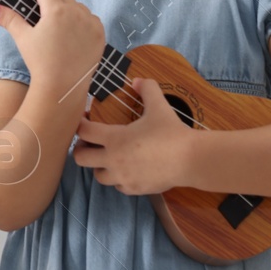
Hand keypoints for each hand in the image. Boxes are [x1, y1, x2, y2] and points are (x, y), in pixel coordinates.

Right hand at [0, 0, 106, 105]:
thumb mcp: (23, 38)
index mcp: (56, 9)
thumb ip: (9, 19)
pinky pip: (91, 20)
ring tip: (58, 22)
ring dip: (68, 9)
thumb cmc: (40, 62)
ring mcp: (90, 23)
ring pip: (77, 7)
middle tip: (41, 11)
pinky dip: (83, 21)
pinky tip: (74, 32)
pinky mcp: (100, 35)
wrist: (62, 87)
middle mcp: (76, 12)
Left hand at [71, 77, 196, 194]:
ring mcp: (122, 177)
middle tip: (89, 143)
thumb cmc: (172, 132)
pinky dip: (117, 179)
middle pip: (80, 158)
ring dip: (99, 166)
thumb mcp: (159, 106)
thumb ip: (147, 89)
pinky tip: (126, 170)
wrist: (190, 160)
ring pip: (97, 176)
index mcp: (114, 138)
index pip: (84, 132)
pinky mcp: (134, 188)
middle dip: (81, 149)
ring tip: (107, 158)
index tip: (84, 120)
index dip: (80, 124)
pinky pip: (117, 186)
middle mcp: (113, 160)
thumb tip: (137, 80)